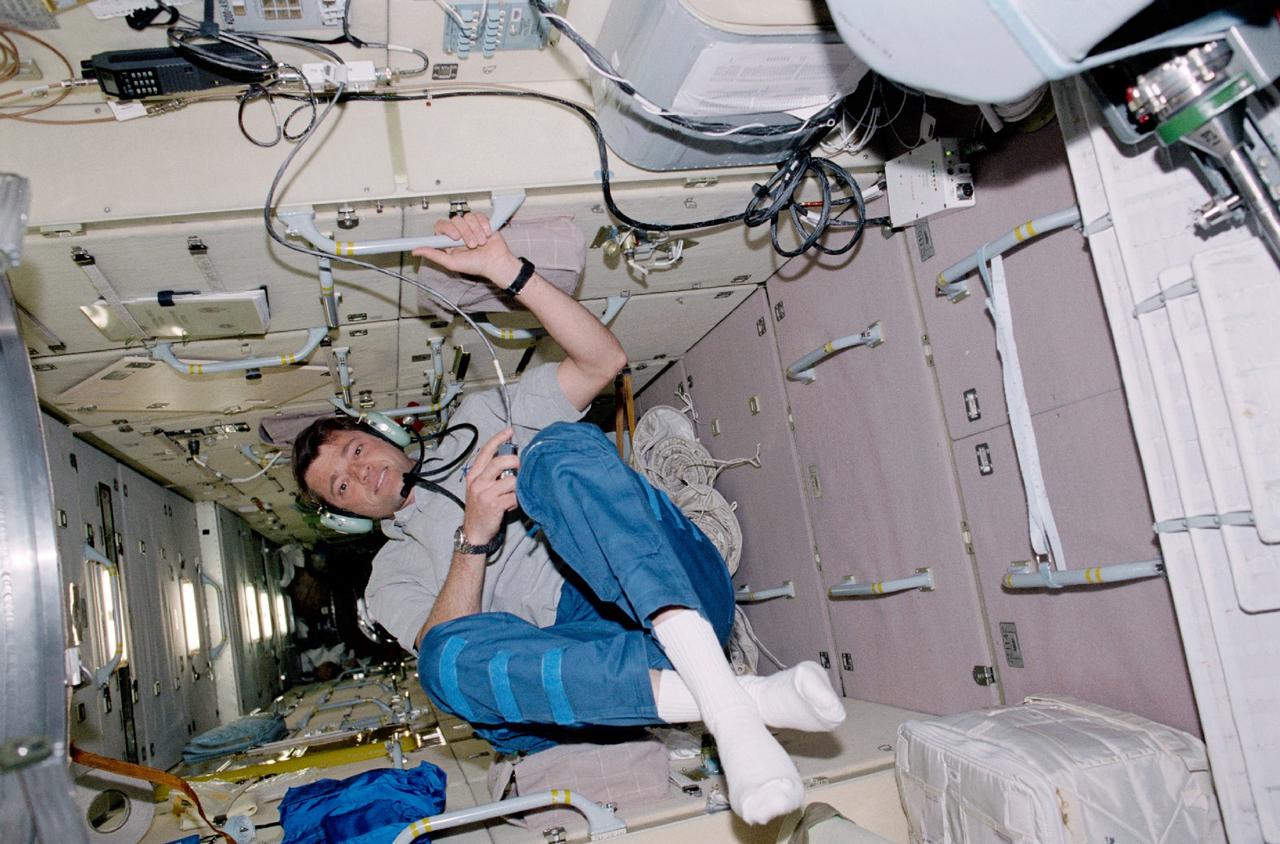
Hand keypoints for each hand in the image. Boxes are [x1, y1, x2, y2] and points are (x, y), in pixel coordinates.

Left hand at [413, 212, 520, 285]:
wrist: (496, 262)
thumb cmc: (476, 265)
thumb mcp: (452, 263)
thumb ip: (434, 255)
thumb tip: (415, 251)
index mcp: (448, 241)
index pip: (440, 226)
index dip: (447, 230)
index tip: (454, 238)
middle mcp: (458, 232)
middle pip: (455, 220)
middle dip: (466, 234)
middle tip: (471, 245)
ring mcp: (469, 226)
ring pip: (467, 218)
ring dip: (476, 232)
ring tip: (480, 243)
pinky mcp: (481, 221)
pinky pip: (479, 216)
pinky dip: (484, 226)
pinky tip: (487, 235)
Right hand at [460, 427, 519, 546]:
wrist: (474, 532)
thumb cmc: (481, 508)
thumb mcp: (480, 488)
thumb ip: (492, 475)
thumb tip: (513, 461)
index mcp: (473, 474)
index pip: (485, 451)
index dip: (498, 439)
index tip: (510, 431)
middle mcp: (477, 482)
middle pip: (499, 462)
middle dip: (514, 461)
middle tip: (522, 465)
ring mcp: (484, 494)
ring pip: (510, 480)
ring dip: (518, 485)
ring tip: (516, 493)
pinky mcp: (494, 506)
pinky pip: (514, 496)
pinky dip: (518, 499)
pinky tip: (514, 503)